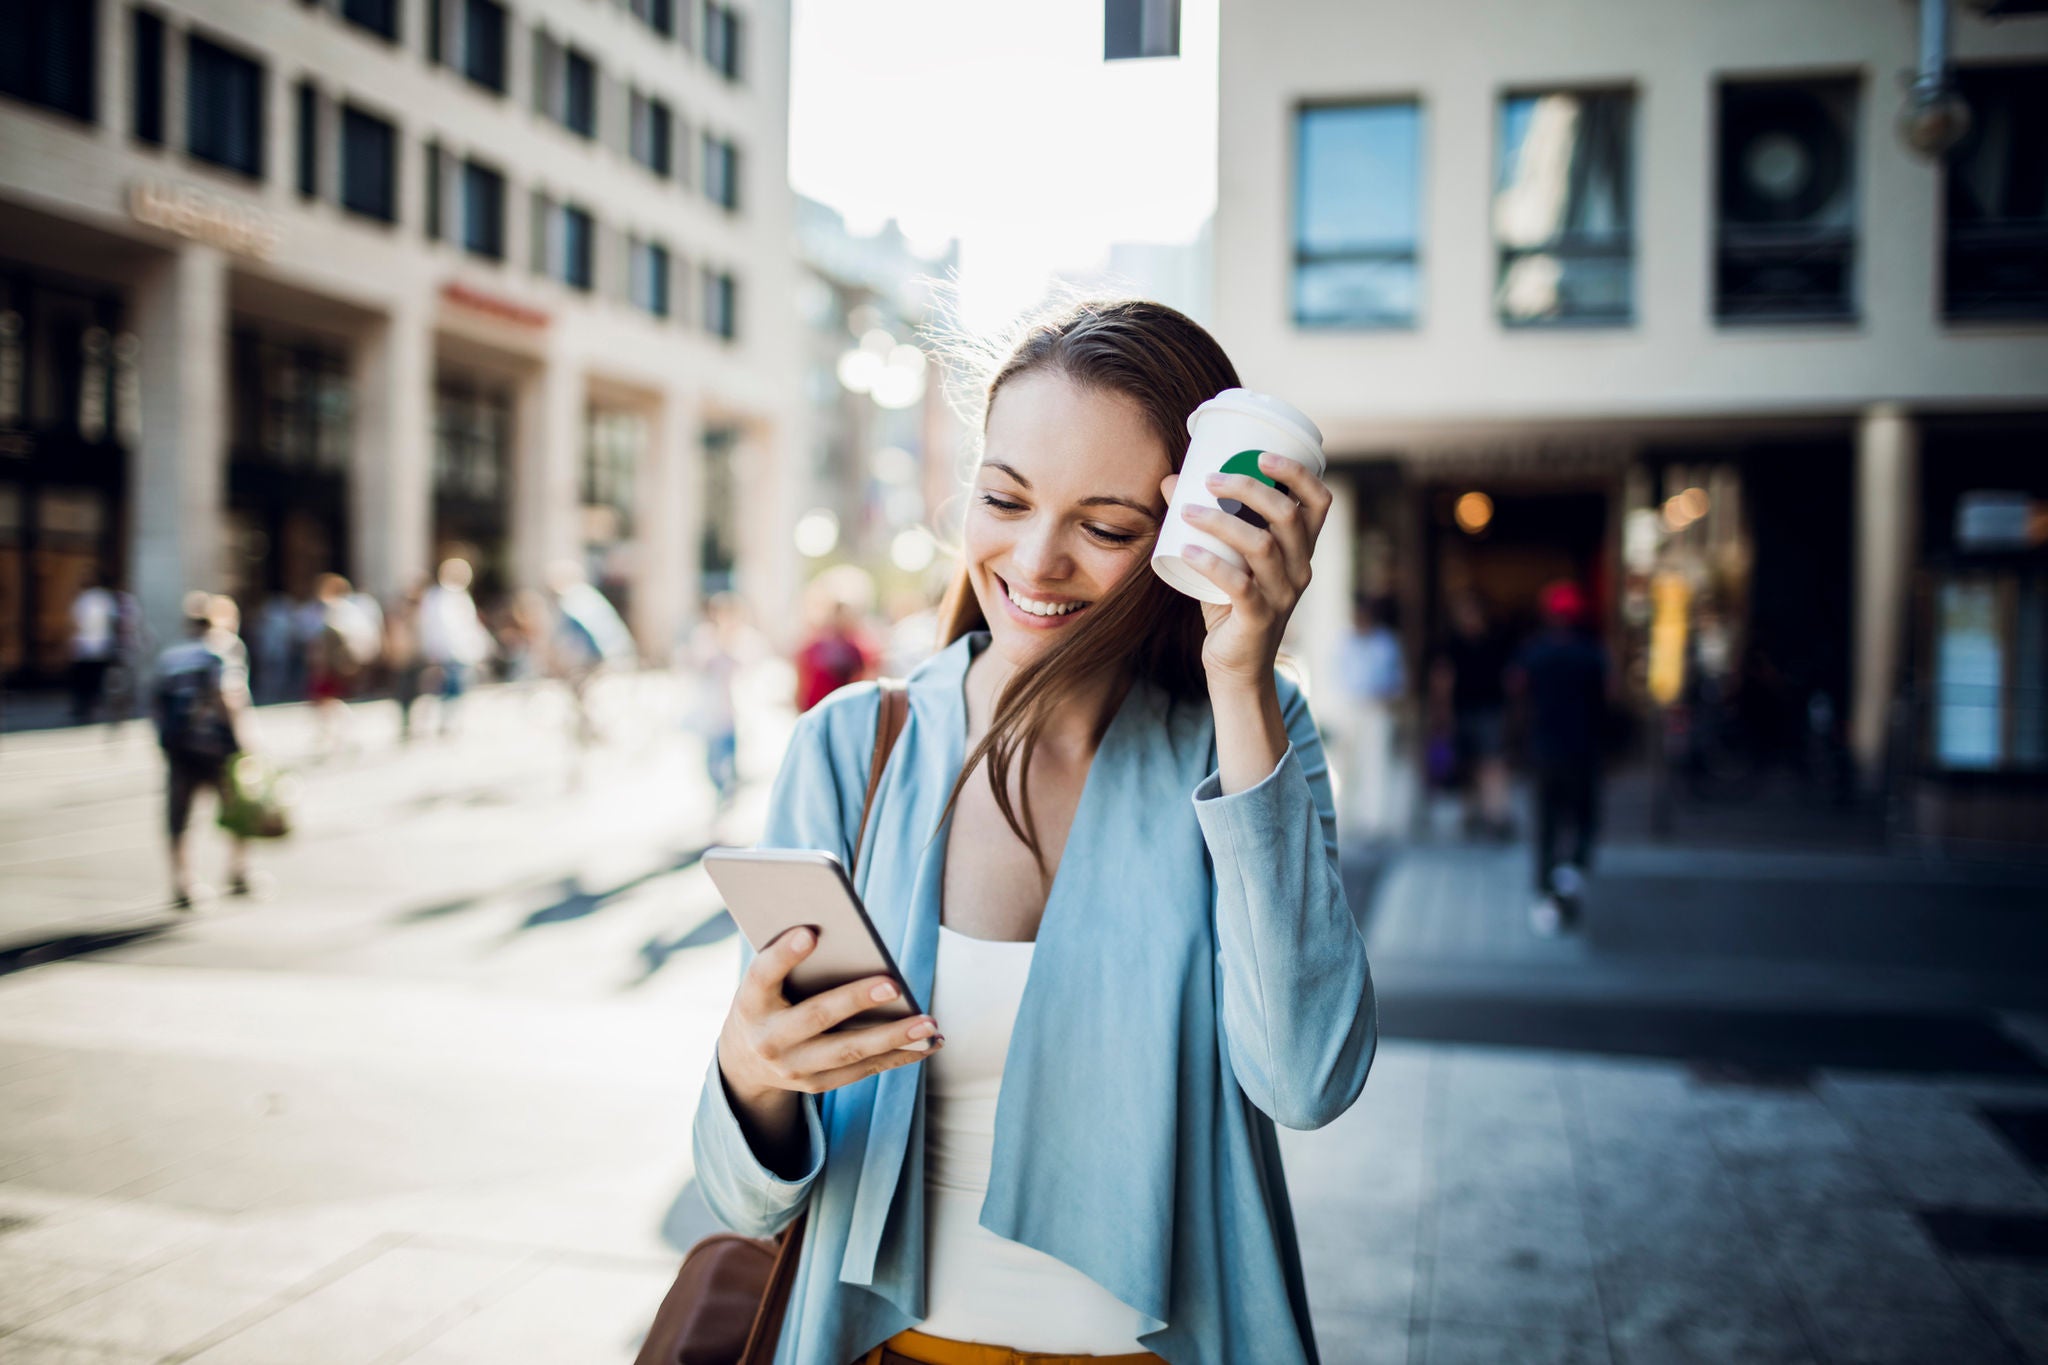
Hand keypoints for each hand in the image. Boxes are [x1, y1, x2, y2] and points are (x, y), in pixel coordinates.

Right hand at [717, 927, 941, 1111]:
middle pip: (815, 1017)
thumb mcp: (767, 980)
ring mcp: (792, 1068)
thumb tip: (851, 937)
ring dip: (893, 1038)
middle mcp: (768, 1039)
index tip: (811, 932)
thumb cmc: (769, 999)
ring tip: (929, 1024)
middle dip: (855, 1001)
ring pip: (848, 1051)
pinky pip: (863, 1070)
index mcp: (750, 1001)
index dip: (785, 954)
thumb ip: (794, 959)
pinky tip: (928, 1043)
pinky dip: (899, 1056)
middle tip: (894, 985)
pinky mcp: (816, 1085)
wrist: (744, 1060)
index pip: (763, 974)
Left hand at [1160, 453, 1332, 689]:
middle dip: (1250, 489)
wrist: (1236, 668)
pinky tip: (1186, 550)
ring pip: (1263, 547)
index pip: (1319, 503)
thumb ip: (1206, 524)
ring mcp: (1283, 595)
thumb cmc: (1231, 604)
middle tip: (1210, 479)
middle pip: (1289, 517)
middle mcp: (1300, 569)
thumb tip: (1172, 479)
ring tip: (1186, 510)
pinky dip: (1211, 564)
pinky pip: (1239, 586)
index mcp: (1301, 550)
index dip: (1298, 474)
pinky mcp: (1259, 619)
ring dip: (1223, 522)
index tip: (1262, 454)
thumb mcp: (1226, 559)